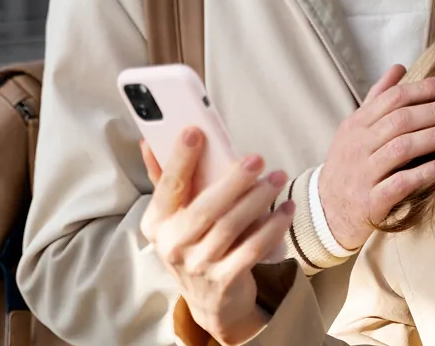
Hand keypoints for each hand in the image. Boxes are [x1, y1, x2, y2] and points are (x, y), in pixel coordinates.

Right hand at [139, 129, 294, 345]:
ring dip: (258, 199)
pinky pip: (252, 249)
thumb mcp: (173, 217)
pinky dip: (272, 228)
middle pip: (206, 209)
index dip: (180, 159)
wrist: (209, 302)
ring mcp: (198, 266)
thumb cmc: (192, 245)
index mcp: (157, 223)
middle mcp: (173, 246)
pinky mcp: (224, 280)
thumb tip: (149, 140)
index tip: (195, 131)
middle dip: (234, 181)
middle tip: (258, 159)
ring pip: (231, 227)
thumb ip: (165, 179)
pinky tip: (285, 210)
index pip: (168, 187)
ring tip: (278, 178)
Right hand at [318, 66, 434, 249]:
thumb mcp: (355, 128)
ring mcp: (363, 173)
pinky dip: (423, 173)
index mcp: (356, 124)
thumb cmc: (349, 164)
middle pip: (399, 120)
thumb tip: (399, 67)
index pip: (393, 98)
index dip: (424, 88)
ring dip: (432, 136)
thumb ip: (378, 97)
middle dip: (434, 110)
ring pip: (400, 148)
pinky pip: (399, 184)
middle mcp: (358, 146)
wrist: (326, 211)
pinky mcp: (370, 201)